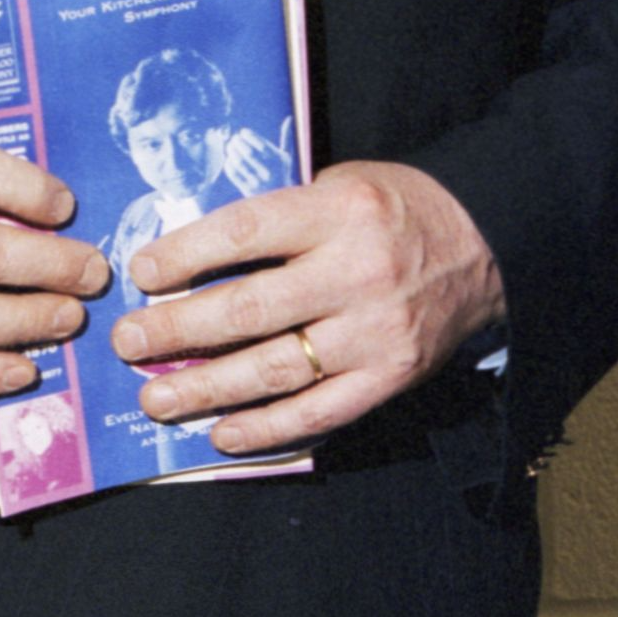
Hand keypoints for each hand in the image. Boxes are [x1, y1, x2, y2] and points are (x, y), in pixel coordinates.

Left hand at [104, 160, 505, 457]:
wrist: (489, 242)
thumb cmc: (397, 208)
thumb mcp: (342, 184)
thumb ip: (281, 216)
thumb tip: (193, 255)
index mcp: (341, 211)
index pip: (247, 232)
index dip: (187, 254)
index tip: (141, 273)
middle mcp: (358, 272)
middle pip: (250, 308)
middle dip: (177, 329)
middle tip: (127, 341)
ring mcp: (376, 332)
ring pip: (276, 368)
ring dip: (206, 388)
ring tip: (155, 398)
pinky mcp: (392, 376)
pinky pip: (319, 412)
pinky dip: (266, 428)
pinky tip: (221, 432)